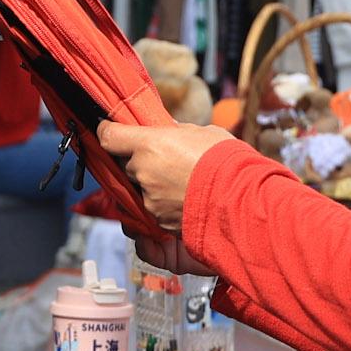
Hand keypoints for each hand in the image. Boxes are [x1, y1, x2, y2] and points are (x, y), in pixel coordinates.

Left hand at [96, 120, 233, 234]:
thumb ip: (178, 132)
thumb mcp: (203, 133)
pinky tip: (185, 197)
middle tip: (166, 159)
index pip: (109, 137)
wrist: (243, 201)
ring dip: (153, 184)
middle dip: (141, 162)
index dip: (107, 132)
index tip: (108, 129)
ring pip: (140, 189)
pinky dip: (164, 204)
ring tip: (181, 181)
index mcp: (149, 145)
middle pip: (127, 165)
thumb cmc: (227, 162)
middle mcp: (143, 173)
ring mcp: (149, 200)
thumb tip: (168, 130)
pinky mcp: (159, 221)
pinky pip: (153, 209)